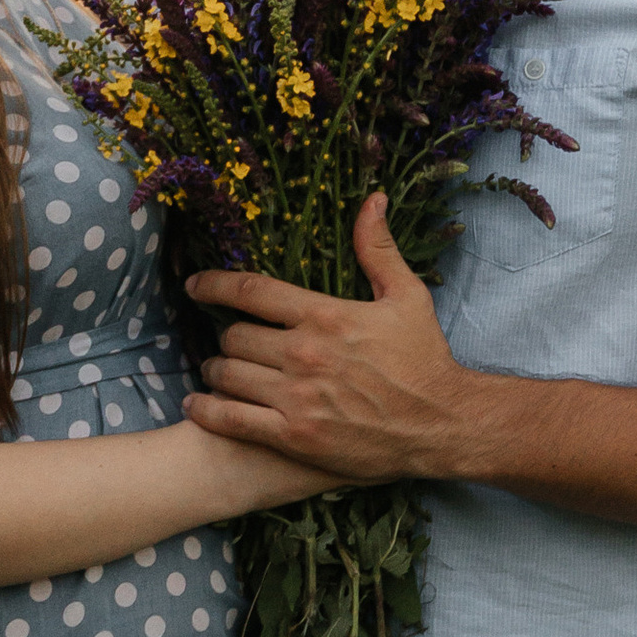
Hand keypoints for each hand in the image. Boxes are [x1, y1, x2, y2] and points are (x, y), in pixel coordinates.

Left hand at [184, 195, 476, 483]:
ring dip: (216, 371)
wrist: (442, 424)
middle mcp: (304, 354)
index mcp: (325, 316)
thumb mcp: (407, 296)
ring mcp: (296, 398)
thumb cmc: (425, 359)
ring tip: (219, 371)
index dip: (213, 285)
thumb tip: (371, 200)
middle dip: (225, 336)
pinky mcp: (294, 436)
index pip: (251, 291)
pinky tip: (198, 405)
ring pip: (227, 375)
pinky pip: (231, 420)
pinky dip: (207, 411)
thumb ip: (378, 249)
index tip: (194, 286)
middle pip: (233, 336)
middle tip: (229, 342)